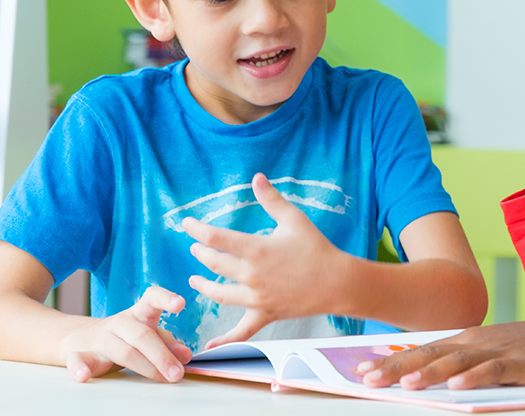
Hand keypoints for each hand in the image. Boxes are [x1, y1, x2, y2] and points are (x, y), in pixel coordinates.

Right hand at [61, 286, 190, 382]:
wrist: (79, 339)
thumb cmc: (125, 338)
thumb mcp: (149, 335)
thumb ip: (167, 343)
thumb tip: (185, 356)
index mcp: (139, 313)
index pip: (152, 299)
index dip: (166, 298)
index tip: (180, 304)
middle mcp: (120, 323)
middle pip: (142, 335)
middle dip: (163, 355)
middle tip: (178, 373)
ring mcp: (100, 339)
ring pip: (123, 351)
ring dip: (146, 367)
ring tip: (164, 378)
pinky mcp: (81, 355)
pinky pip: (78, 360)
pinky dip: (79, 368)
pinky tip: (83, 376)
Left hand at [184, 172, 346, 347]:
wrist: (338, 282)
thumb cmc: (317, 248)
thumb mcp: (294, 219)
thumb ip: (272, 199)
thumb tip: (257, 177)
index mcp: (256, 250)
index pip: (216, 238)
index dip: (197, 230)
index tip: (187, 224)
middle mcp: (251, 275)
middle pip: (214, 264)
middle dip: (202, 253)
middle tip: (196, 247)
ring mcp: (256, 298)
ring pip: (219, 294)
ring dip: (203, 286)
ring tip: (195, 281)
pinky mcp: (264, 314)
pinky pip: (240, 331)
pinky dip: (224, 340)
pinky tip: (208, 347)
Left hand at [357, 314, 524, 390]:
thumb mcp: (493, 353)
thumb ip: (465, 363)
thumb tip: (432, 377)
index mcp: (468, 340)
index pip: (422, 350)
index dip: (392, 360)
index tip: (363, 370)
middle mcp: (477, 342)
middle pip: (431, 354)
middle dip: (397, 367)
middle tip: (368, 378)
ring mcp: (498, 352)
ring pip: (457, 362)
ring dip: (430, 372)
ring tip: (405, 383)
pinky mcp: (521, 364)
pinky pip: (495, 372)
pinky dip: (475, 378)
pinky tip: (459, 386)